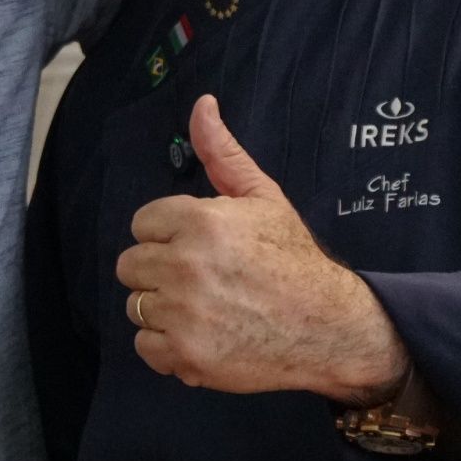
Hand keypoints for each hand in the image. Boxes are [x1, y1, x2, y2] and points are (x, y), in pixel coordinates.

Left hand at [117, 94, 408, 399]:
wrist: (329, 327)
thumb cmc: (293, 259)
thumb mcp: (262, 197)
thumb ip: (222, 152)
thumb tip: (202, 104)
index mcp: (199, 221)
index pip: (142, 224)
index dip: (170, 235)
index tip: (202, 247)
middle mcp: (186, 265)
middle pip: (130, 266)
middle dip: (161, 271)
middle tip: (204, 280)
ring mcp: (184, 314)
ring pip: (137, 306)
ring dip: (164, 310)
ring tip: (206, 309)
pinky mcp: (187, 356)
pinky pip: (145, 347)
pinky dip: (168, 348)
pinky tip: (202, 336)